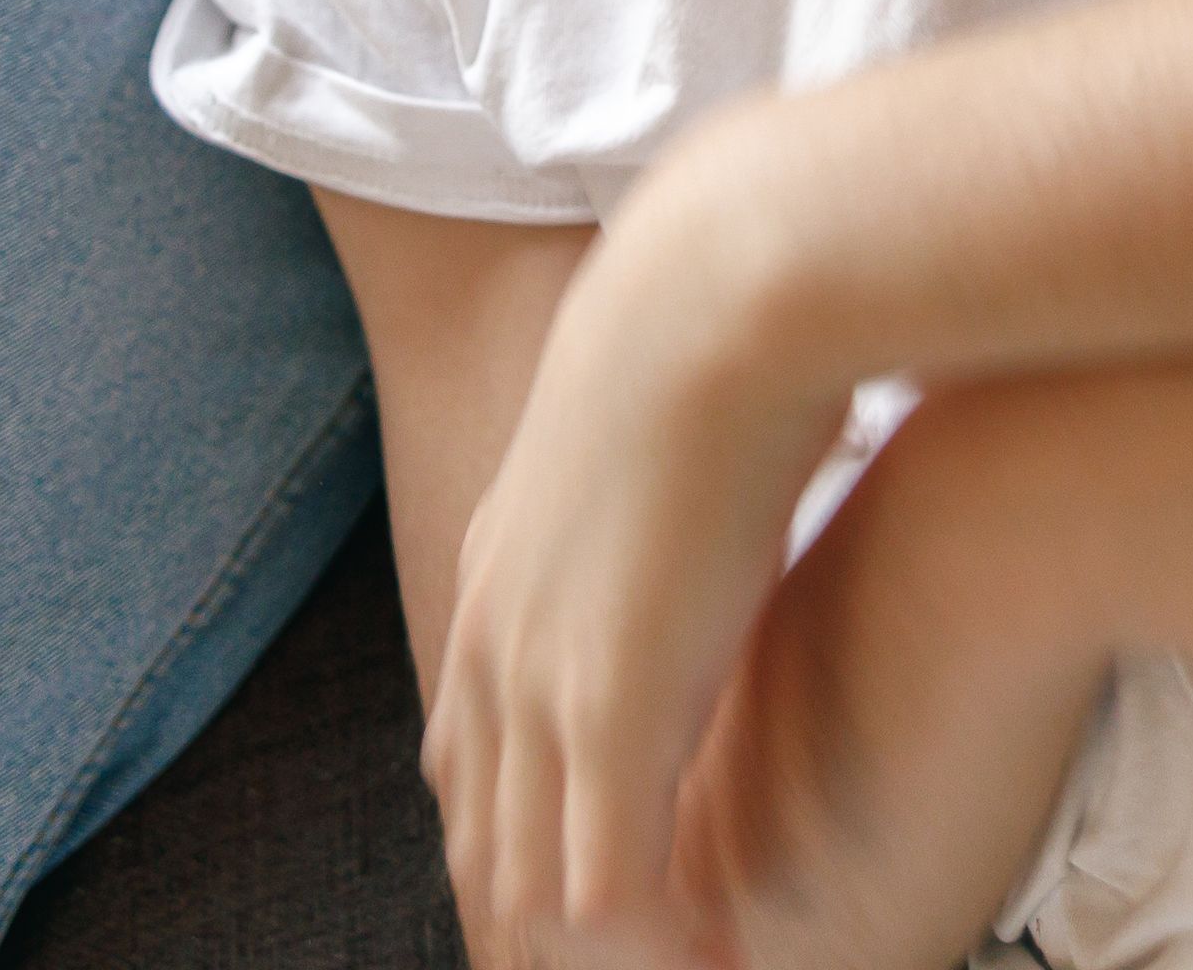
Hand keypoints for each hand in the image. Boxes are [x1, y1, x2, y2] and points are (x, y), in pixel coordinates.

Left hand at [425, 160, 847, 962]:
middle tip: (594, 961)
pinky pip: (601, 881)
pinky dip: (640, 937)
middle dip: (527, 919)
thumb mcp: (658, 412)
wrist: (716, 290)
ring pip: (525, 874)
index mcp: (500, 575)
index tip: (567, 892)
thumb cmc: (721, 323)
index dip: (513, 834)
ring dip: (582, 942)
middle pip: (480, 836)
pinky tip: (697, 960)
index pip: (471, 753)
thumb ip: (662, 472)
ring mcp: (542, 681)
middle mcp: (494, 640)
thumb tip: (718, 464)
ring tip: (662, 969)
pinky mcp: (613, 711)